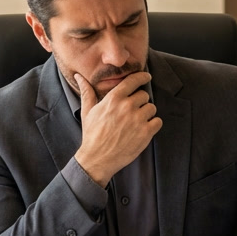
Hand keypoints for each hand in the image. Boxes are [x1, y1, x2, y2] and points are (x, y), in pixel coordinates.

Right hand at [73, 71, 161, 186]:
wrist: (97, 159)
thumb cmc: (92, 135)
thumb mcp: (87, 112)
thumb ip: (87, 92)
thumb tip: (78, 76)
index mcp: (113, 99)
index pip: (134, 80)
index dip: (142, 77)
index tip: (146, 77)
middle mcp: (127, 107)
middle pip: (144, 95)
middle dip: (140, 102)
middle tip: (132, 111)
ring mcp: (137, 120)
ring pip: (151, 108)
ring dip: (147, 113)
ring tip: (136, 122)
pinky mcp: (145, 133)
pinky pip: (157, 121)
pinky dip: (153, 125)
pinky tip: (143, 129)